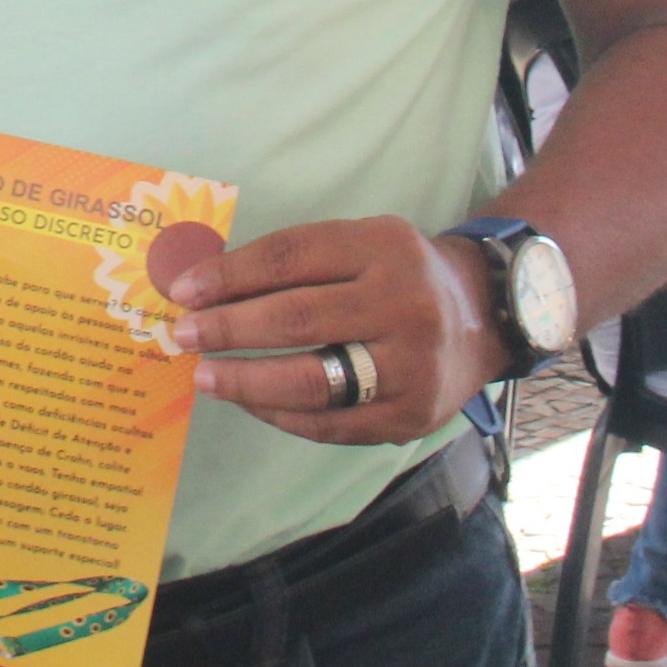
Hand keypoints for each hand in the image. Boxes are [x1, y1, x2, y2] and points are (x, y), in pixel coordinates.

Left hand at [152, 216, 505, 444]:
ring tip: (205, 376)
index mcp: (385, 248)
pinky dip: (280, 414)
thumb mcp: (362, 242)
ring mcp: (413, 367)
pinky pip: (330, 424)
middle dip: (229, 329)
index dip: (230, 275)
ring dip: (246, 381)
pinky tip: (249, 401)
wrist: (484, 317)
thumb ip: (296, 260)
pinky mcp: (410, 417)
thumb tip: (206, 286)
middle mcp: (405, 305)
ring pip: (312, 381)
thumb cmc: (400, 275)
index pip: (291, 258)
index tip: (183, 291)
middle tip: (184, 336)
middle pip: (297, 319)